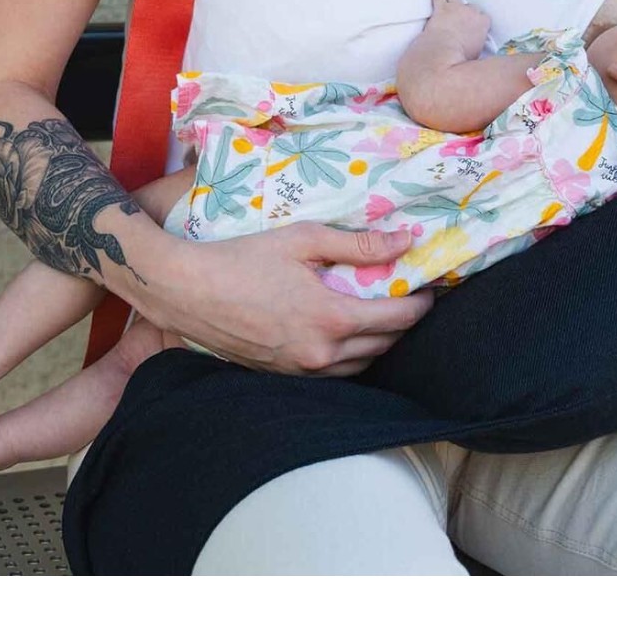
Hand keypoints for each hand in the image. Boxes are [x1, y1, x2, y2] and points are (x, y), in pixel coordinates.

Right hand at [139, 222, 432, 376]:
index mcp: (331, 318)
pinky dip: (349, 355)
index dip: (421, 303)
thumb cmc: (242, 257)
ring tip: (380, 313)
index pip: (398, 319)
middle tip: (409, 296)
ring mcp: (301, 371)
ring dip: (378, 342)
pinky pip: (333, 372)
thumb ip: (358, 244)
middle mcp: (322, 353)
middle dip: (403, 322)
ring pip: (361, 364)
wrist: (186, 291)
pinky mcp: (283, 376)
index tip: (430, 287)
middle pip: (384, 345)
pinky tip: (344, 332)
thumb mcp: (302, 240)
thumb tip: (406, 241)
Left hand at [426, 0, 490, 60]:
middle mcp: (470, 12)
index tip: (473, 26)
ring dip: (452, 2)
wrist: (443, 53)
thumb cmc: (459, 56)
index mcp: (482, 23)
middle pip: (470, 6)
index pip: (484, 17)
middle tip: (460, 19)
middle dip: (465, 12)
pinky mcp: (440, 8)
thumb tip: (475, 50)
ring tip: (448, 7)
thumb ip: (478, 46)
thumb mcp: (477, 55)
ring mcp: (455, 8)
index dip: (477, 22)